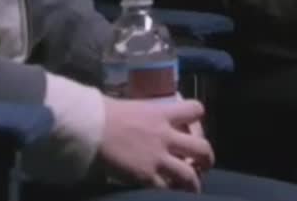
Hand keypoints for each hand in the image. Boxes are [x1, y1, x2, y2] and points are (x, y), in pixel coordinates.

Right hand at [98, 96, 214, 190]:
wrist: (90, 127)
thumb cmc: (104, 111)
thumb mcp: (132, 105)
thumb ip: (144, 112)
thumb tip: (140, 114)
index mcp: (162, 113)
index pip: (195, 109)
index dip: (197, 116)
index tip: (193, 125)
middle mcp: (166, 136)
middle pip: (202, 148)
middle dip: (207, 158)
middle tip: (203, 164)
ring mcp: (158, 158)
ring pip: (189, 175)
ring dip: (194, 182)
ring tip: (193, 188)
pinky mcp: (146, 176)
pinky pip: (166, 188)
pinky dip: (170, 191)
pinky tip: (168, 192)